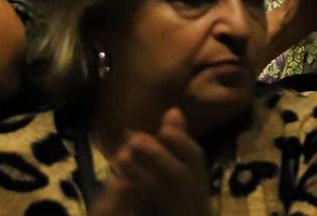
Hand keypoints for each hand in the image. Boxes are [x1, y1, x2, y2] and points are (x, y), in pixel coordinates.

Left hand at [95, 108, 211, 215]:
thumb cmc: (178, 196)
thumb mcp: (180, 169)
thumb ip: (177, 143)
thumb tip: (173, 110)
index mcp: (198, 180)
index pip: (196, 158)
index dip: (182, 142)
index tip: (164, 128)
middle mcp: (193, 198)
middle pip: (180, 176)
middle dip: (158, 155)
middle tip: (134, 139)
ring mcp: (178, 212)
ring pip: (161, 194)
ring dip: (140, 173)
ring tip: (120, 156)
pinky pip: (147, 209)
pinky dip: (132, 195)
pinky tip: (117, 182)